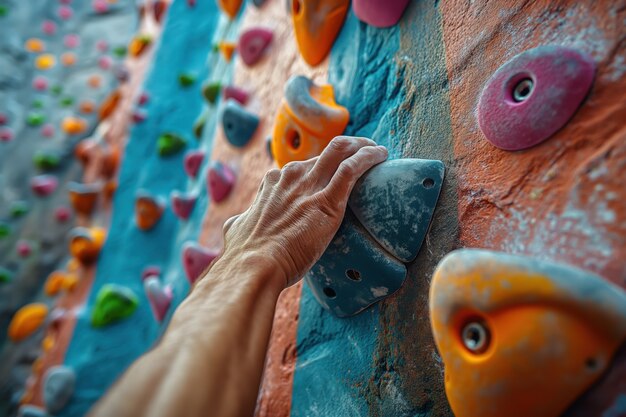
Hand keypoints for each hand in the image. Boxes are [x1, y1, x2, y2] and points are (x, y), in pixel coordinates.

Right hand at [215, 136, 387, 287]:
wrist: (253, 265)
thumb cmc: (244, 254)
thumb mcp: (237, 228)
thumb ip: (243, 221)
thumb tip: (240, 224)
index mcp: (273, 183)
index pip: (303, 167)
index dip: (322, 167)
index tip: (334, 171)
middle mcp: (291, 177)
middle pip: (327, 150)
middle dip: (350, 147)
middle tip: (366, 152)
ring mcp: (309, 186)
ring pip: (341, 150)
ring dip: (363, 147)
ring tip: (378, 152)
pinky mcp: (327, 201)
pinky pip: (353, 168)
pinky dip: (370, 158)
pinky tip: (382, 156)